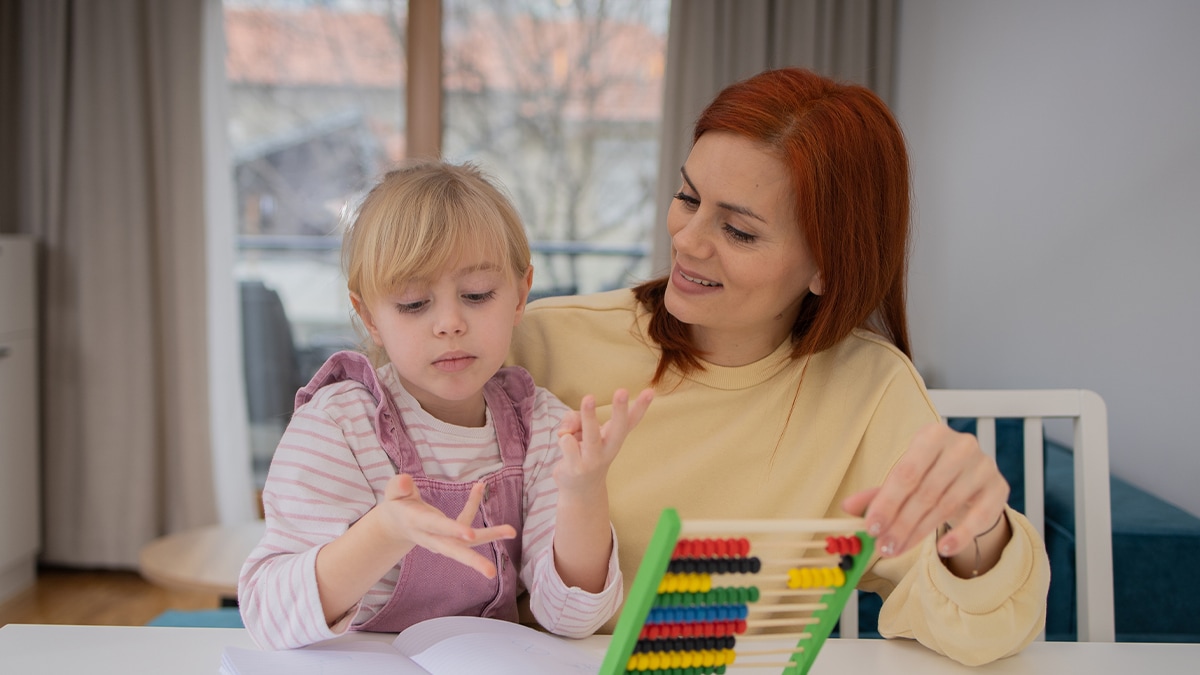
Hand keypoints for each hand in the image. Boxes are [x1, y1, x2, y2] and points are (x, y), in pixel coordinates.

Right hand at [377, 473, 515, 577]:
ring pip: (467, 542)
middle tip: (491, 572)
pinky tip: (479, 486)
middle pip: (453, 549)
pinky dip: (472, 503)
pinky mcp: (450, 534)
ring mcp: (443, 538)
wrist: (395, 523)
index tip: (470, 534)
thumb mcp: (392, 493)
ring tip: (511, 531)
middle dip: (472, 560)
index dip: (453, 529)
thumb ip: (398, 487)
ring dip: (490, 536)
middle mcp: (432, 536)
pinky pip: (465, 519)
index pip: (436, 527)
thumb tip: (406, 480)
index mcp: (416, 523)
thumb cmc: (397, 504)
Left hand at [554, 388, 653, 493]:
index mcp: (614, 437)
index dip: (641, 406)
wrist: (580, 492)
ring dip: (589, 415)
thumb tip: (567, 429)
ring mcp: (593, 459)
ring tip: (589, 397)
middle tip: (622, 390)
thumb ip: (574, 421)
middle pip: (618, 427)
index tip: (651, 391)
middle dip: (620, 409)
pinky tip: (563, 442)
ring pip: (591, 434)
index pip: (631, 420)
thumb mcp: (579, 431)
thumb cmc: (582, 453)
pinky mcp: (577, 467)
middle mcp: (608, 448)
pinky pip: (567, 444)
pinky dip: (564, 437)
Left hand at [841, 422, 1009, 559]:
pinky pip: (979, 517)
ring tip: (898, 549)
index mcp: (932, 435)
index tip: (871, 527)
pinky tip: (942, 549)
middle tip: (883, 546)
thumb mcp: (905, 479)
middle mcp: (961, 446)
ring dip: (919, 532)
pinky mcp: (999, 488)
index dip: (887, 503)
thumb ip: (878, 493)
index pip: (906, 473)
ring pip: (946, 506)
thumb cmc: (933, 476)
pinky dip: (960, 535)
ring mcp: (983, 466)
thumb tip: (847, 507)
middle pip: (925, 492)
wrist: (975, 480)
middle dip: (900, 523)